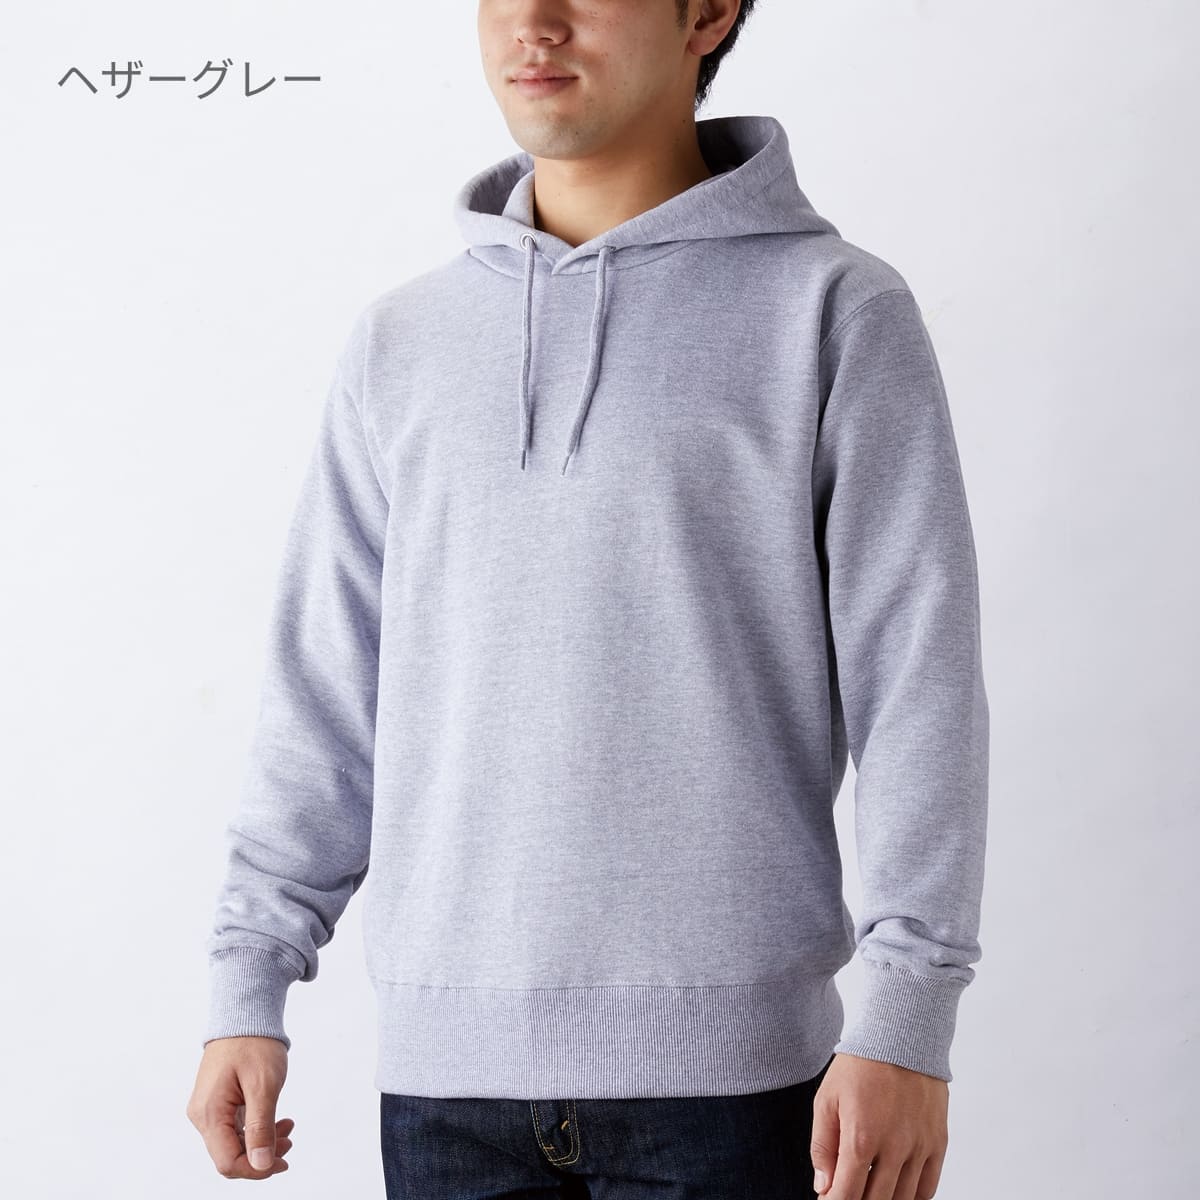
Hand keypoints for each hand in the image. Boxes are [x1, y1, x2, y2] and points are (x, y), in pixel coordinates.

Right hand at [186, 1035, 293, 1178]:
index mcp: (210, 1113)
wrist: (244, 1013)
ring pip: (233, 1142)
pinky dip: (256, 1129)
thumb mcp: (264, 1085)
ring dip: (261, 1143)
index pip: (227, 1161)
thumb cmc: (254, 1043)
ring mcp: (208, 1109)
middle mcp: (203, 1115)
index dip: (255, 1170)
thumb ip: (261, 1127)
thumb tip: (261, 1165)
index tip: (283, 1162)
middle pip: (229, 1155)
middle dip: (261, 1156)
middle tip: (290, 1141)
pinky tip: (277, 1122)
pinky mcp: (217, 1102)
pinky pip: (234, 1128)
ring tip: (288, 1128)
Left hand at [810, 1053, 947, 1198]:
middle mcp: (894, 1147)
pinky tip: (897, 1192)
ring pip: (903, 1199)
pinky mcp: (938, 1142)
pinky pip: (928, 1188)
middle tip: (847, 1194)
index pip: (847, 1195)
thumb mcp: (826, 1099)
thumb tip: (823, 1187)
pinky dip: (912, 1198)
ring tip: (868, 1191)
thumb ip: (822, 1146)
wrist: (901, 1035)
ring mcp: (919, 1147)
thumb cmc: (860, 1065)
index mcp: (860, 1137)